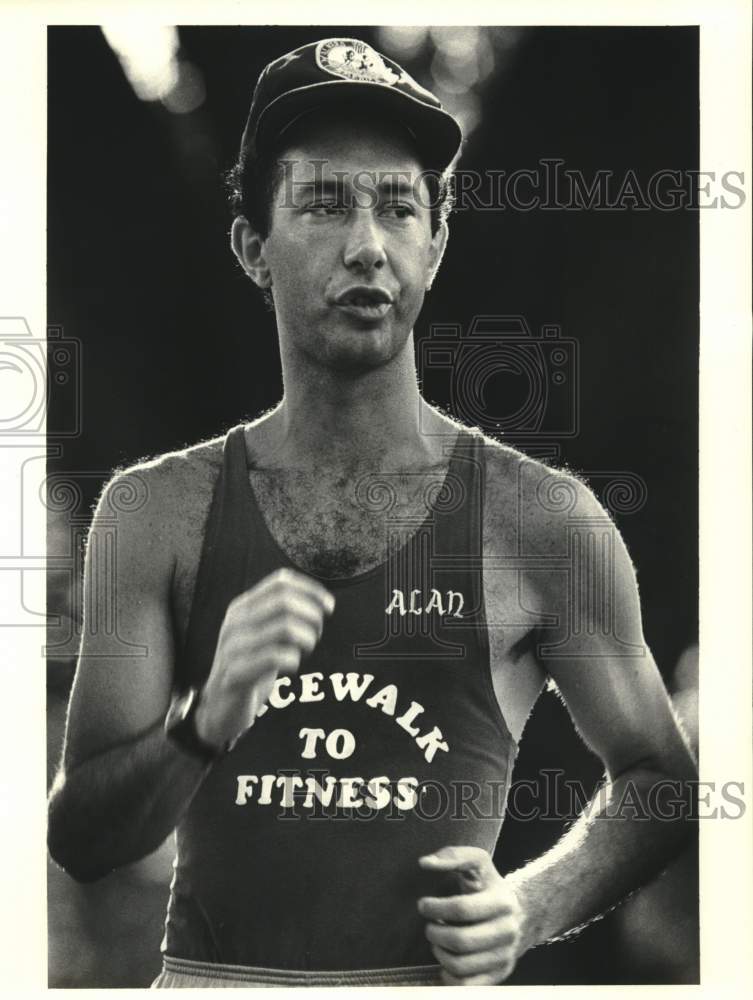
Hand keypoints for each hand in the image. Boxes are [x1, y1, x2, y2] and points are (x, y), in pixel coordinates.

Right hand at [195, 568, 334, 749]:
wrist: (219, 707)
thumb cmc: (249, 666)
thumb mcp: (260, 632)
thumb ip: (280, 614)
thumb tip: (322, 602)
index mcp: (241, 606)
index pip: (280, 582)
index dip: (311, 590)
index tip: (328, 606)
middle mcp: (235, 622)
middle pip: (285, 602)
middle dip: (312, 616)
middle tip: (316, 633)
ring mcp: (233, 648)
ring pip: (286, 628)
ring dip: (307, 639)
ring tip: (305, 650)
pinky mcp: (236, 674)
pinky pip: (276, 658)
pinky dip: (294, 660)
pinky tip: (291, 666)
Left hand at [417, 846, 524, 984]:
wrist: (518, 913)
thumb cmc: (487, 886)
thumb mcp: (477, 863)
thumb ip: (453, 856)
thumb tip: (425, 863)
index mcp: (503, 902)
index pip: (461, 908)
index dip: (435, 907)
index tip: (423, 904)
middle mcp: (508, 931)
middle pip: (460, 941)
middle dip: (434, 934)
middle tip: (429, 926)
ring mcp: (505, 955)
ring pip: (461, 966)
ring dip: (439, 953)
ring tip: (437, 941)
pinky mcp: (500, 974)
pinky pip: (467, 985)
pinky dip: (449, 976)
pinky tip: (445, 960)